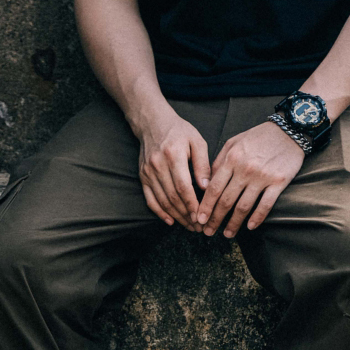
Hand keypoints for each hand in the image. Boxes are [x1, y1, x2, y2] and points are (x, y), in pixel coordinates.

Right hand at [136, 103, 211, 227]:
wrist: (152, 122)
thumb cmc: (179, 131)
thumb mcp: (197, 141)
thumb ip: (203, 164)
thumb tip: (206, 187)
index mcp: (173, 155)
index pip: (183, 186)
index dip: (192, 204)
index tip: (201, 216)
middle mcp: (158, 165)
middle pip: (172, 197)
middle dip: (186, 215)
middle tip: (199, 226)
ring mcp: (148, 172)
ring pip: (162, 201)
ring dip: (176, 216)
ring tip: (189, 226)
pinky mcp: (142, 176)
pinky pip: (150, 198)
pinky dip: (159, 212)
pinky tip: (170, 221)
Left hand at [195, 120, 304, 238]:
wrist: (288, 131)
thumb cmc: (258, 137)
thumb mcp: (233, 143)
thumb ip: (219, 162)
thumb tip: (206, 183)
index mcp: (231, 159)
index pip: (214, 188)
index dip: (205, 206)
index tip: (199, 219)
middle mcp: (245, 169)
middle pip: (226, 200)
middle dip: (215, 219)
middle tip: (209, 232)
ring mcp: (262, 177)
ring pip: (244, 206)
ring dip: (234, 224)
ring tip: (228, 234)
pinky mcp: (279, 182)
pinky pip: (265, 205)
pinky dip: (257, 218)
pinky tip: (250, 227)